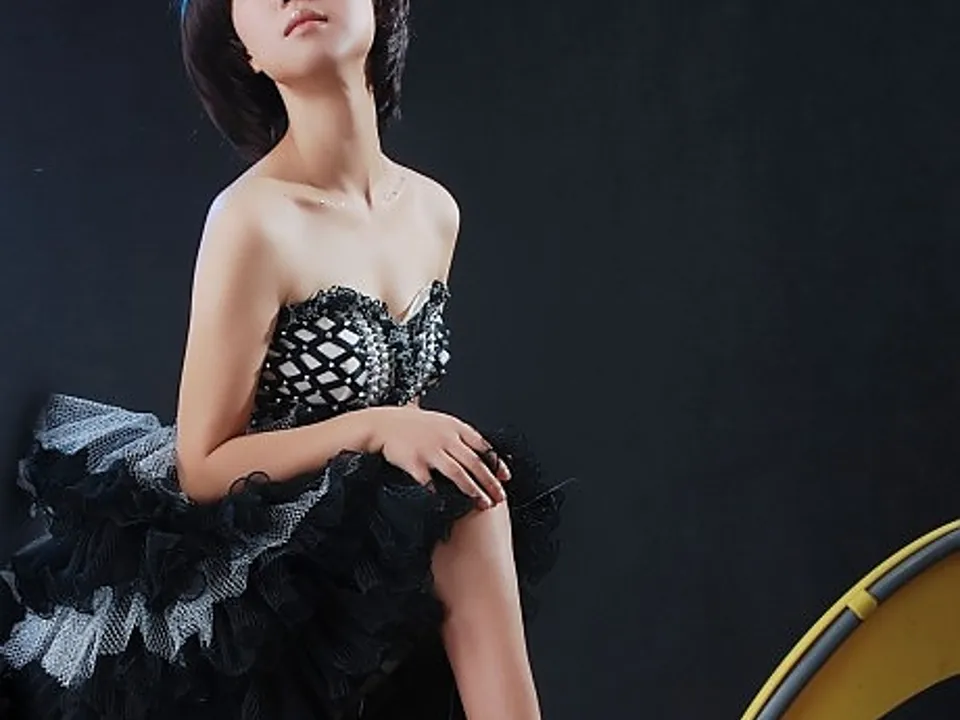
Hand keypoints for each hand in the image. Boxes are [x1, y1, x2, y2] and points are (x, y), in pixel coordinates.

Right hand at [364, 406, 510, 508]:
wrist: (383, 424)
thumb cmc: (411, 424)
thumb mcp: (440, 421)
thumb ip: (459, 434)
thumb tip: (480, 450)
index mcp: (454, 427)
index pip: (483, 445)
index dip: (496, 463)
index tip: (505, 477)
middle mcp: (446, 438)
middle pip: (475, 462)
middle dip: (490, 482)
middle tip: (500, 497)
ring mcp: (430, 450)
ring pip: (458, 472)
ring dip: (472, 489)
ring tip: (482, 503)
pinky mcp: (415, 462)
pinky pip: (429, 481)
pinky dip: (438, 492)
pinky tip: (446, 502)